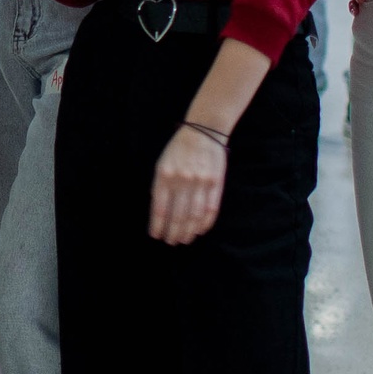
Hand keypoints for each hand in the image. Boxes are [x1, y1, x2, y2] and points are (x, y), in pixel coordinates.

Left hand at [147, 123, 226, 243]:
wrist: (204, 132)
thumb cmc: (179, 148)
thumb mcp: (162, 163)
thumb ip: (159, 185)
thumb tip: (158, 210)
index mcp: (164, 176)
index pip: (159, 208)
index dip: (158, 225)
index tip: (156, 236)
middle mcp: (182, 181)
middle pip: (177, 215)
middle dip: (173, 232)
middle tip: (171, 241)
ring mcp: (200, 183)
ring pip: (194, 215)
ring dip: (188, 231)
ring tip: (184, 239)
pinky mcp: (215, 184)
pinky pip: (210, 209)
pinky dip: (205, 223)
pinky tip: (199, 230)